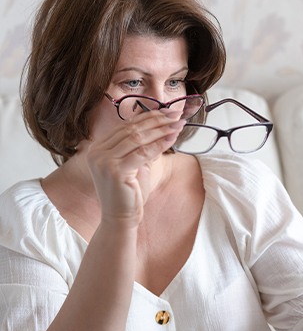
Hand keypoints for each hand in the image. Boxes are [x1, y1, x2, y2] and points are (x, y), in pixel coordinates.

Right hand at [85, 108, 184, 225]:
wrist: (120, 219)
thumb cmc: (128, 194)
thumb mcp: (135, 165)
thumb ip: (142, 146)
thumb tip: (161, 126)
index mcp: (98, 148)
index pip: (126, 126)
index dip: (148, 116)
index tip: (167, 111)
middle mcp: (97, 152)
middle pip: (132, 129)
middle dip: (157, 120)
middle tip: (176, 114)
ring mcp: (103, 161)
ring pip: (138, 138)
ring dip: (161, 129)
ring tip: (178, 124)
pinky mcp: (114, 171)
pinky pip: (142, 153)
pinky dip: (159, 144)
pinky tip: (173, 138)